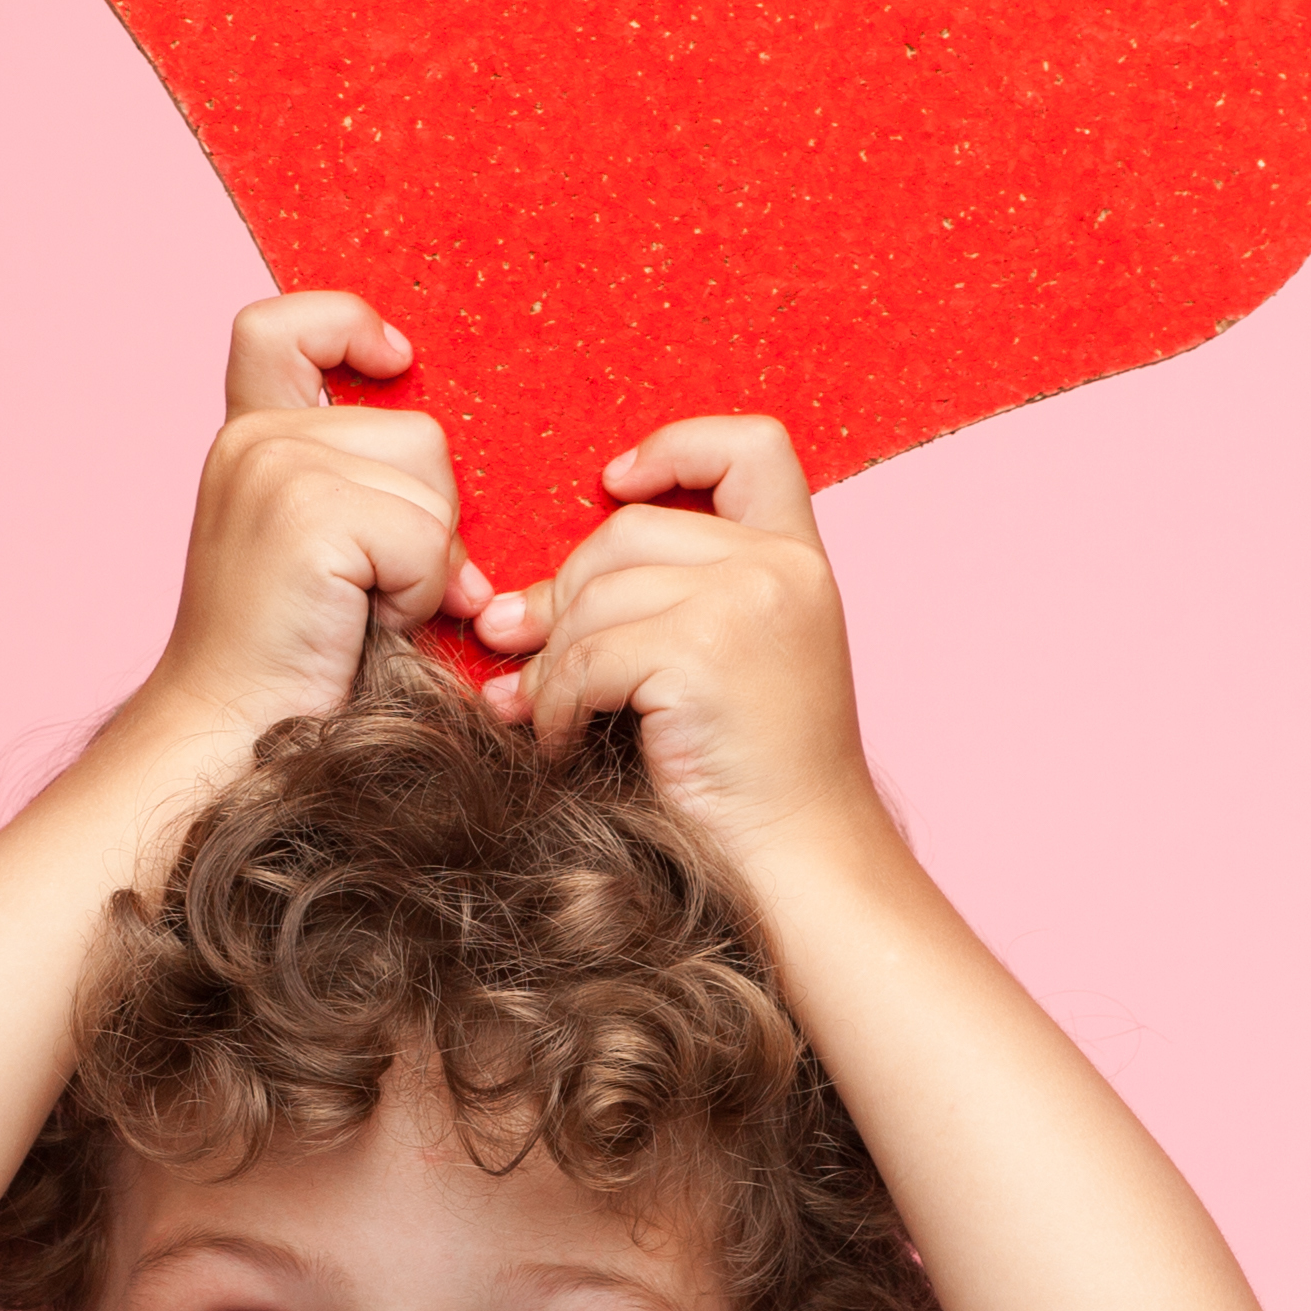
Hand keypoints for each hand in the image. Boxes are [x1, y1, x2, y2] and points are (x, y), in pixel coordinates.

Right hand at [139, 293, 488, 742]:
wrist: (231, 741)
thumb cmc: (289, 666)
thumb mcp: (322, 553)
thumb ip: (362, 490)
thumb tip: (456, 490)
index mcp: (248, 442)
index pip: (283, 328)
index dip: (345, 322)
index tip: (395, 357)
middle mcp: (252, 442)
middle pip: (418, 432)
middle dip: (426, 519)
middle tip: (372, 593)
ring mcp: (275, 469)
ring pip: (433, 487)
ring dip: (425, 564)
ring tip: (361, 611)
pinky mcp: (307, 515)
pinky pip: (427, 538)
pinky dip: (419, 595)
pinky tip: (366, 626)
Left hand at [472, 415, 880, 857]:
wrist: (801, 864)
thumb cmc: (754, 786)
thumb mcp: (729, 670)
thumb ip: (663, 609)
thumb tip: (509, 610)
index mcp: (800, 561)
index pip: (751, 447)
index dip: (674, 446)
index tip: (612, 483)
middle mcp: (781, 568)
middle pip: (629, 531)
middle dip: (563, 594)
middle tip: (518, 653)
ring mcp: (746, 602)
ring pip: (594, 597)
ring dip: (551, 665)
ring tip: (543, 717)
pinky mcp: (701, 651)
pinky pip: (585, 658)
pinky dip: (557, 705)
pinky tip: (565, 745)